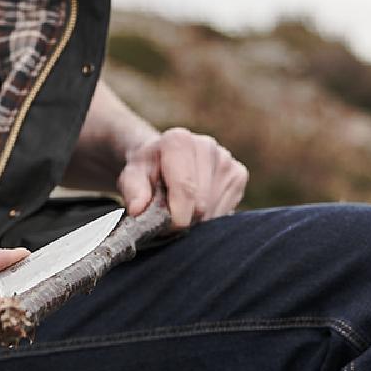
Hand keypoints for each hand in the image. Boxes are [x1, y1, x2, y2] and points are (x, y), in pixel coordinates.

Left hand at [118, 127, 248, 228]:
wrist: (162, 160)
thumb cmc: (146, 171)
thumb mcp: (131, 177)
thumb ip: (133, 191)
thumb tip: (138, 209)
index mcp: (178, 141)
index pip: (185, 188)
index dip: (176, 216)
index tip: (167, 229)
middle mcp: (206, 145)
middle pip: (201, 203)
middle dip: (184, 220)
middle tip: (168, 220)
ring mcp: (226, 159)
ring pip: (215, 211)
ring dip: (197, 221)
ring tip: (181, 210)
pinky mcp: (239, 174)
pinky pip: (228, 211)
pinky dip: (210, 218)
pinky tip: (196, 206)